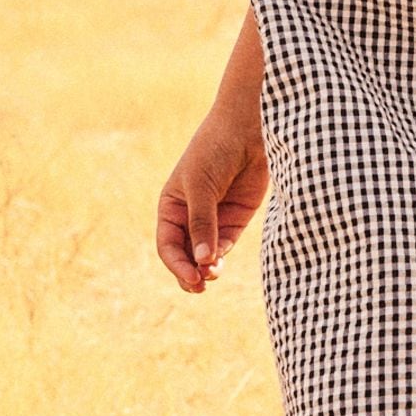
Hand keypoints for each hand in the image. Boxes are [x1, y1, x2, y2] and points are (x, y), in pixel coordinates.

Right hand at [156, 107, 269, 292]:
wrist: (248, 128)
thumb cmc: (215, 150)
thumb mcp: (201, 186)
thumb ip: (202, 223)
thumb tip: (203, 261)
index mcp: (171, 206)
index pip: (167, 244)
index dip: (176, 264)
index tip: (191, 277)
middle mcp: (190, 215)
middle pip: (185, 254)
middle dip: (190, 273)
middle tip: (199, 287)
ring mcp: (214, 218)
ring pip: (206, 254)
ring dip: (208, 268)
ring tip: (212, 277)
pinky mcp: (236, 218)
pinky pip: (226, 244)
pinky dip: (223, 257)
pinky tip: (222, 261)